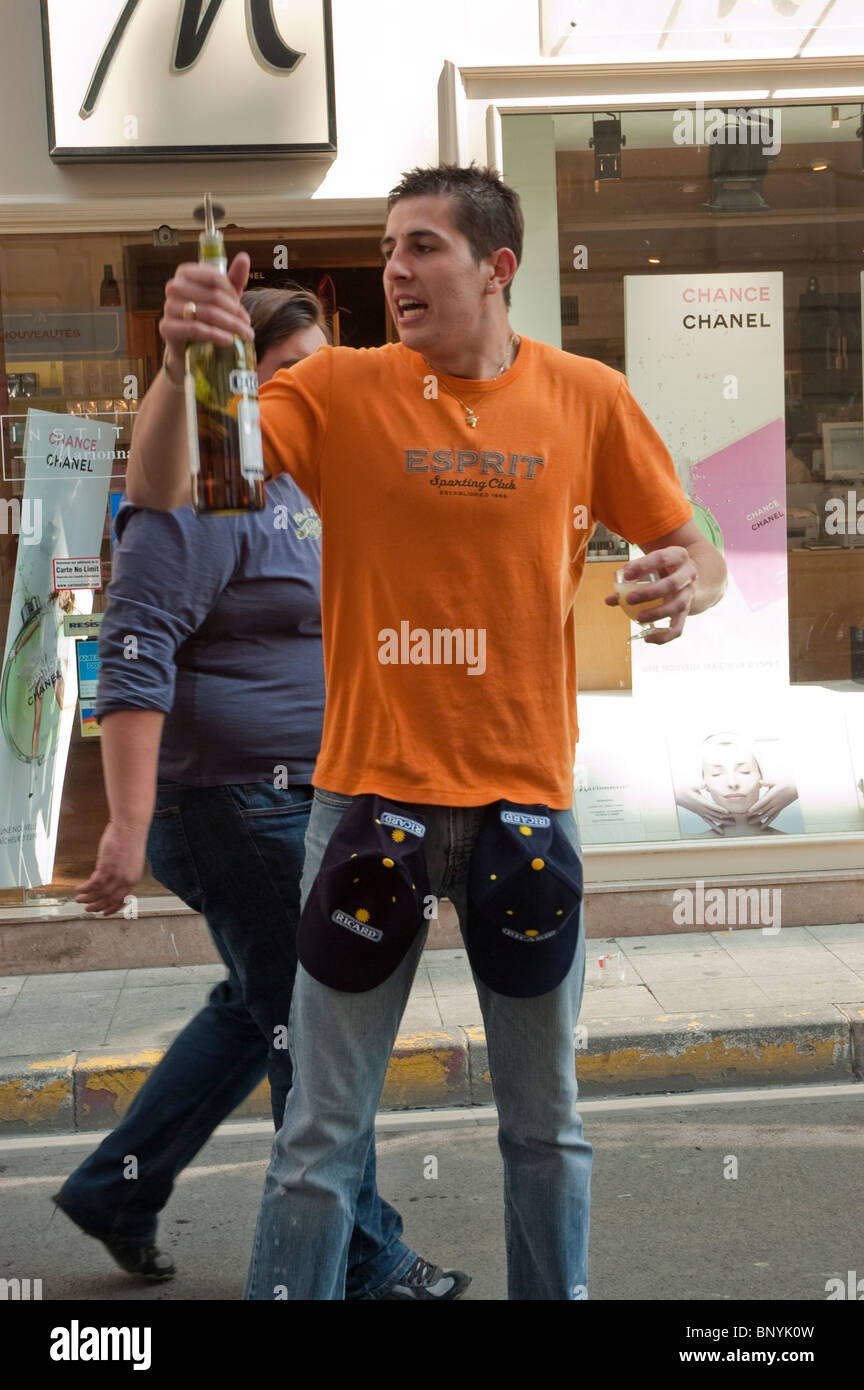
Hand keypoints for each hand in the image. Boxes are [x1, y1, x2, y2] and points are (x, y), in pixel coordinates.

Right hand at [75, 820, 148, 915]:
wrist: (130, 827)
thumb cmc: (131, 840)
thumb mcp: (131, 861)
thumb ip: (124, 873)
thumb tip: (113, 880)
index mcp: (134, 879)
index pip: (123, 900)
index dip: (112, 908)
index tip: (104, 913)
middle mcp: (126, 880)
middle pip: (109, 899)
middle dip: (97, 906)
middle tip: (88, 908)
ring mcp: (116, 874)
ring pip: (99, 893)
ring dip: (87, 898)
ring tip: (79, 900)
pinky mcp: (106, 867)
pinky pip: (92, 883)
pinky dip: (84, 888)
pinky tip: (78, 889)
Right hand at [160, 251, 253, 373]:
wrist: (190, 345)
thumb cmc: (208, 316)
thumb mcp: (223, 297)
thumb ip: (234, 278)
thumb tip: (244, 257)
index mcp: (186, 273)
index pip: (216, 277)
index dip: (233, 293)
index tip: (241, 307)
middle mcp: (174, 286)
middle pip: (214, 297)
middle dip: (235, 313)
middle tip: (247, 325)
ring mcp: (168, 306)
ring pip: (208, 313)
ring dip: (231, 325)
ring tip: (245, 335)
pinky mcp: (166, 327)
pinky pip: (196, 329)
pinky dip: (216, 335)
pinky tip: (229, 340)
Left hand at [604, 546, 696, 643]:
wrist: (688, 577)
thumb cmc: (663, 569)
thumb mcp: (651, 566)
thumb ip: (631, 579)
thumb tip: (609, 600)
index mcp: (677, 556)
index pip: (661, 558)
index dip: (643, 566)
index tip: (626, 574)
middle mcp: (688, 574)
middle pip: (672, 584)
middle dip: (650, 593)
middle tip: (629, 599)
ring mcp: (689, 594)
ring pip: (678, 606)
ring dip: (657, 613)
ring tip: (638, 619)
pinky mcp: (687, 612)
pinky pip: (678, 627)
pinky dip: (664, 636)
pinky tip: (647, 638)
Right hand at [675, 783, 734, 834]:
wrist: (677, 796)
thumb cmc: (684, 790)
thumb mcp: (692, 786)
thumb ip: (700, 785)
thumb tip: (705, 783)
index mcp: (702, 802)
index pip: (713, 807)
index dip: (721, 810)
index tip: (729, 812)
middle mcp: (703, 809)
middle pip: (717, 814)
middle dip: (727, 816)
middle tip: (737, 818)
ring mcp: (702, 813)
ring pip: (715, 819)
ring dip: (724, 822)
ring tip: (733, 824)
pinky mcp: (701, 814)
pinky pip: (709, 822)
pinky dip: (716, 827)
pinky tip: (721, 832)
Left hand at [746, 780, 797, 827]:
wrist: (798, 788)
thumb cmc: (786, 783)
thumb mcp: (776, 782)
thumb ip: (767, 782)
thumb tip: (759, 781)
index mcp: (772, 795)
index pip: (762, 803)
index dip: (755, 808)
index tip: (748, 811)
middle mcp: (774, 803)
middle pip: (762, 810)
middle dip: (752, 814)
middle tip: (744, 817)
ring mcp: (777, 807)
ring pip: (766, 815)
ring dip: (757, 819)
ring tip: (750, 822)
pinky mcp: (780, 809)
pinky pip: (773, 817)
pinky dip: (767, 822)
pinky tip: (762, 827)